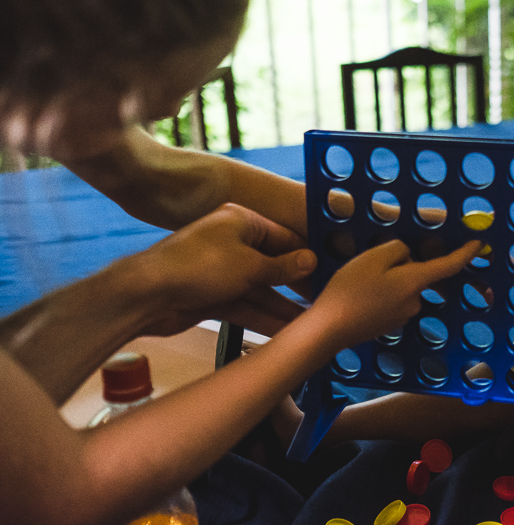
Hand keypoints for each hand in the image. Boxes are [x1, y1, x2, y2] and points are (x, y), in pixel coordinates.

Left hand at [133, 203, 316, 336]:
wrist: (146, 294)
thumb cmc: (194, 266)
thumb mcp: (249, 265)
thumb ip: (283, 267)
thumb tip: (310, 261)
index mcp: (241, 221)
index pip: (284, 237)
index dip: (306, 257)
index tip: (328, 273)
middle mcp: (232, 242)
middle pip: (273, 265)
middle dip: (296, 286)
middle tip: (323, 300)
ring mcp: (221, 270)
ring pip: (260, 290)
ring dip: (282, 307)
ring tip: (310, 322)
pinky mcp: (212, 295)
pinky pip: (245, 305)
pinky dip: (263, 317)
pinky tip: (285, 329)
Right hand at [311, 239, 480, 348]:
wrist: (329, 329)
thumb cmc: (350, 291)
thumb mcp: (372, 258)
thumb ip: (397, 251)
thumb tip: (407, 256)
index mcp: (414, 282)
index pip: (448, 265)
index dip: (465, 253)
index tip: (478, 244)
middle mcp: (415, 301)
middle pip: (417, 273)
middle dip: (401, 264)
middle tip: (371, 265)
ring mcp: (403, 315)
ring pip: (403, 285)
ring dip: (389, 279)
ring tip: (359, 281)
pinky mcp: (390, 323)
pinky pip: (392, 298)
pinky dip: (381, 292)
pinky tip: (359, 294)